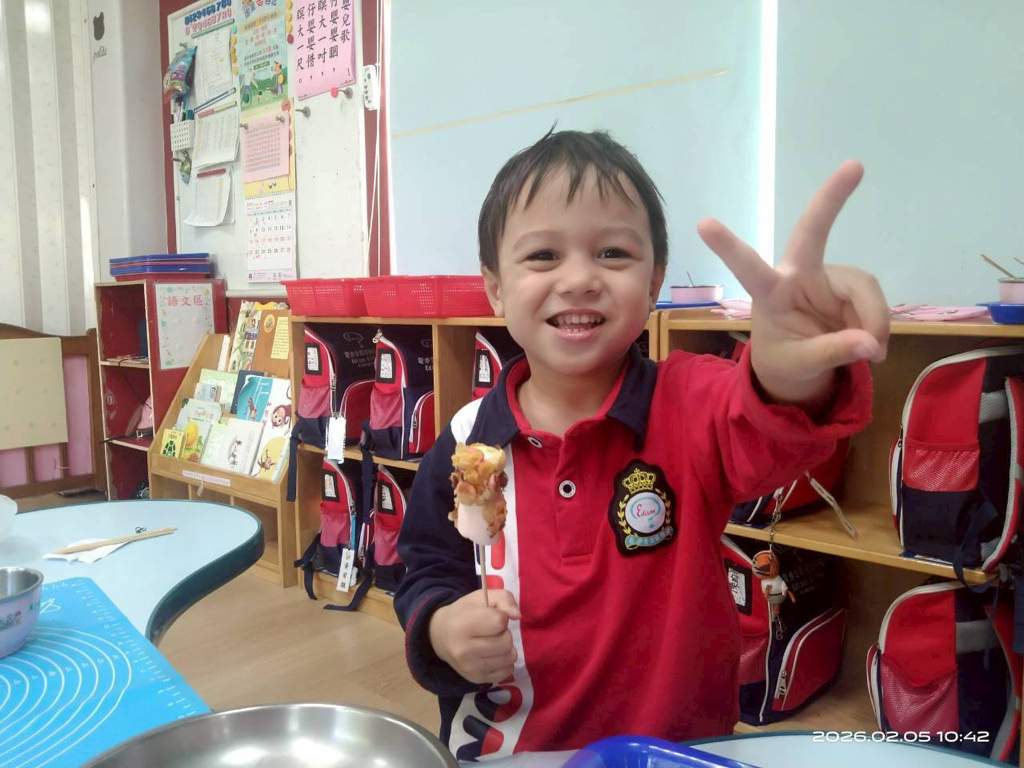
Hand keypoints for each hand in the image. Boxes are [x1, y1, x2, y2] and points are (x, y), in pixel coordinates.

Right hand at [429, 589, 519, 684]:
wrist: (441, 636)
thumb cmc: (464, 613)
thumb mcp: (481, 597)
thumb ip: (504, 599)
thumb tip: (517, 616)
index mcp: (462, 626)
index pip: (499, 622)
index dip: (501, 616)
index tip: (491, 616)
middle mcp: (464, 651)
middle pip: (506, 642)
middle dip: (504, 633)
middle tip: (492, 631)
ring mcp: (470, 668)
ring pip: (509, 658)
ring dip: (506, 648)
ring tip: (493, 642)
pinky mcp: (477, 679)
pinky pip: (507, 671)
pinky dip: (505, 662)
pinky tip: (493, 654)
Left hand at [697, 160, 889, 404]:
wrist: (799, 368)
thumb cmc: (785, 360)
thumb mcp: (801, 366)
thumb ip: (832, 353)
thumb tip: (870, 343)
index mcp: (770, 294)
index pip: (748, 268)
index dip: (728, 247)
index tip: (703, 222)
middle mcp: (797, 275)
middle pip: (813, 231)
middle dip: (832, 198)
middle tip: (854, 165)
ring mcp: (827, 277)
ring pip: (863, 287)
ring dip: (874, 321)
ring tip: (871, 354)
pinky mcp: (851, 285)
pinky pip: (875, 301)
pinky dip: (879, 325)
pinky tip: (872, 347)